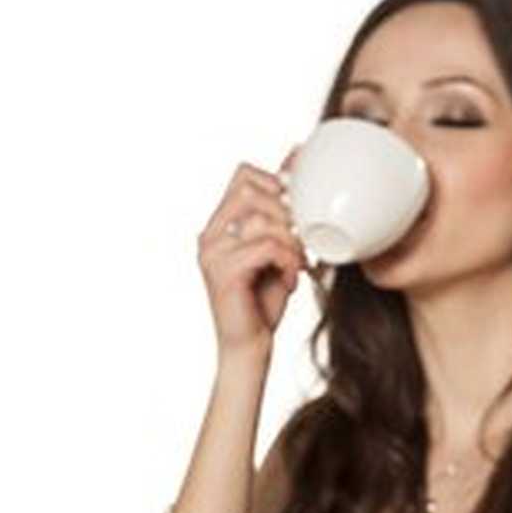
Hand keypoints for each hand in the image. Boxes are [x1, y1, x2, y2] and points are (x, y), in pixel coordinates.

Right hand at [197, 144, 308, 366]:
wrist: (251, 347)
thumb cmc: (265, 299)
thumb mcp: (280, 249)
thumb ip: (283, 216)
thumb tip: (298, 166)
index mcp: (219, 225)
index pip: (244, 175)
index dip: (276, 182)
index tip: (298, 211)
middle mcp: (210, 235)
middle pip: (252, 190)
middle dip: (287, 213)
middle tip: (301, 242)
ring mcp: (212, 253)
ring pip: (263, 219)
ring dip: (292, 242)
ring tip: (298, 264)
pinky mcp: (224, 272)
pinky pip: (267, 246)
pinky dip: (288, 261)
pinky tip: (290, 279)